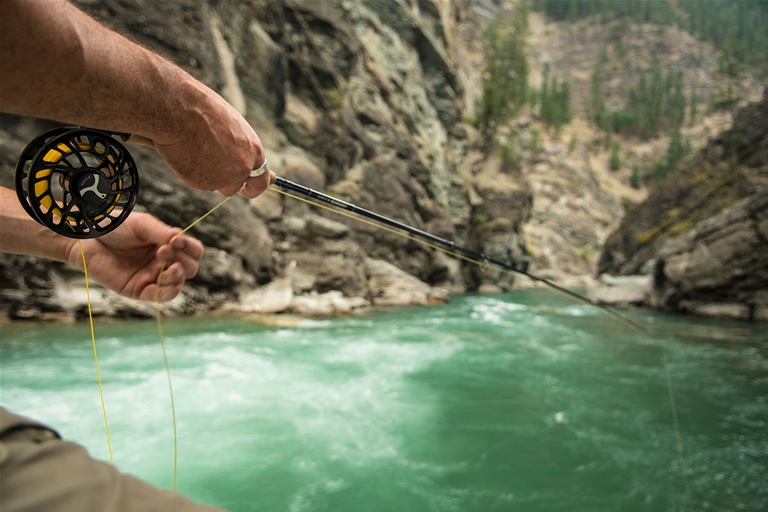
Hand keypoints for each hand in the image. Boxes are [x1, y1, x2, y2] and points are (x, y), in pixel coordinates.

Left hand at [67, 213, 203, 301]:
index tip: (177, 241)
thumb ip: (161, 232)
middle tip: (163, 251)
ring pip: (178, 283)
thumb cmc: (115, 227)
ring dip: (176, 276)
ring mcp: (152, 276)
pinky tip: (166, 284)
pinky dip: (167, 293)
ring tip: (163, 266)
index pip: (193, 251)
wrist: (87, 238)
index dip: (191, 248)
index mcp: (168, 245)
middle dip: (183, 262)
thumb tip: (179, 240)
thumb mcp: (142, 224)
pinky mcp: (138, 290)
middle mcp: (163, 262)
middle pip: (190, 268)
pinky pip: (159, 296)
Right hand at [152, 82, 270, 198]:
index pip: (261, 178)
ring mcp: (224, 177)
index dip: (253, 186)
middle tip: (216, 177)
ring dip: (208, 176)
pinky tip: (185, 154)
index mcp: (253, 150)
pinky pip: (198, 182)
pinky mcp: (204, 183)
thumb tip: (243, 161)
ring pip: (216, 186)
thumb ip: (239, 147)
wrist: (179, 111)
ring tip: (195, 152)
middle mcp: (243, 167)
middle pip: (236, 186)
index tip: (246, 189)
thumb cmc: (202, 110)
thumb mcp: (231, 125)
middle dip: (228, 185)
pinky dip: (191, 172)